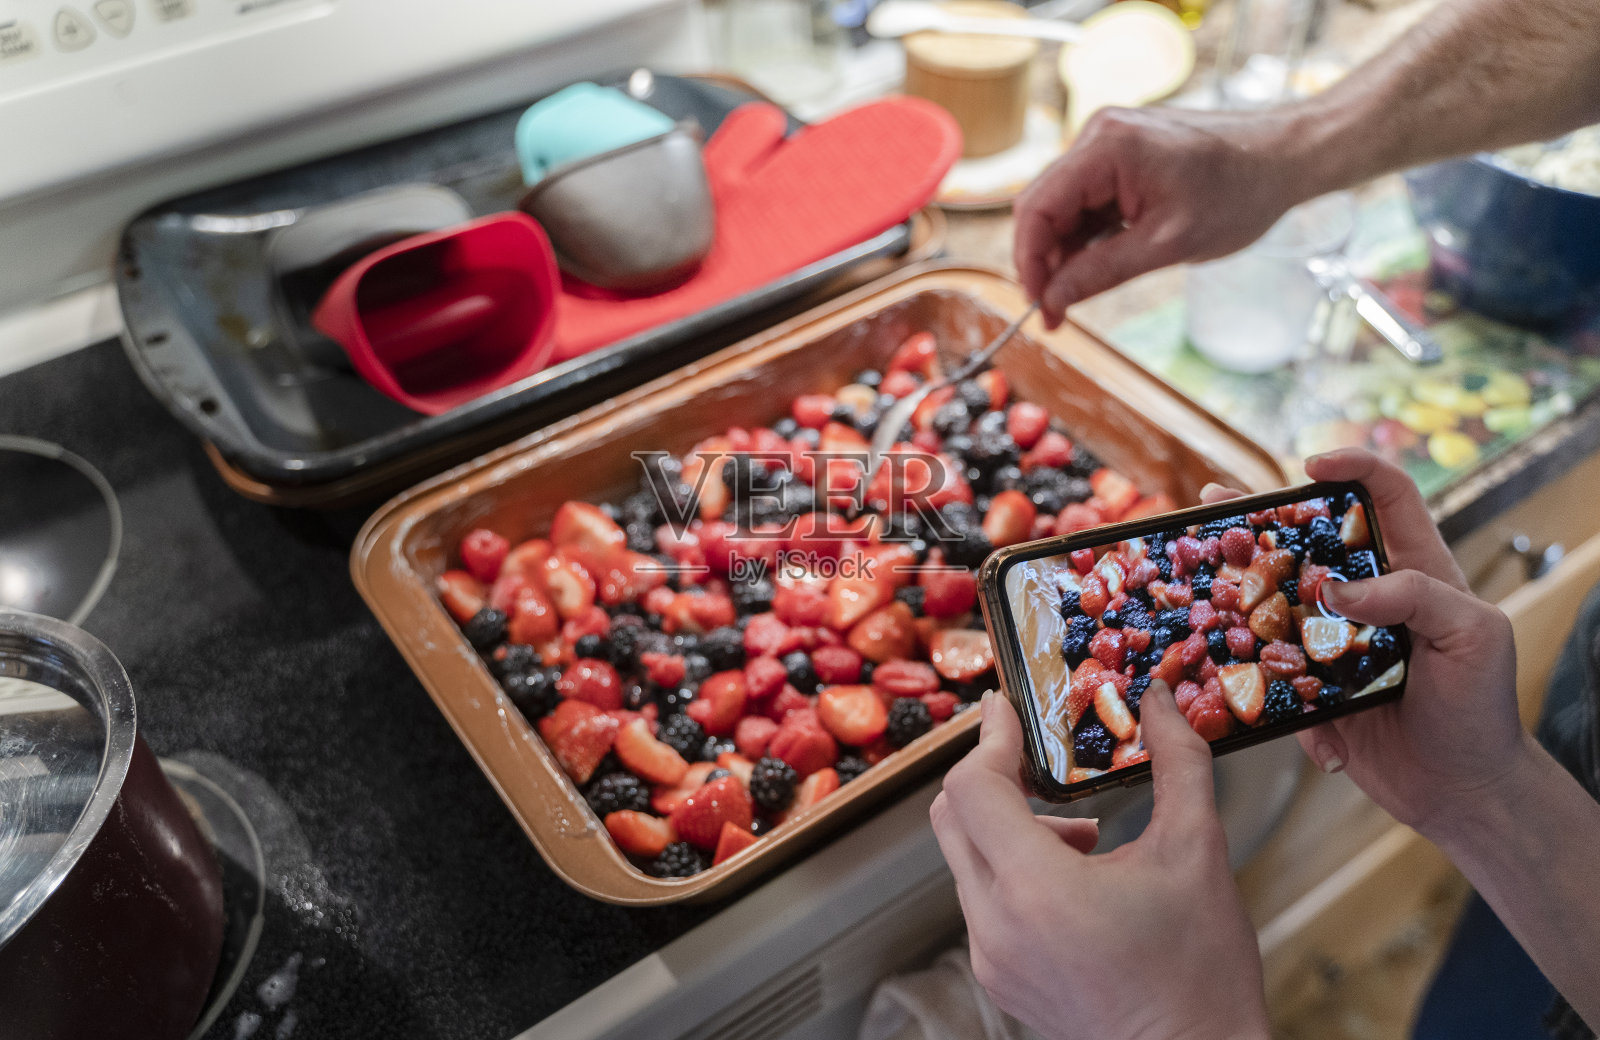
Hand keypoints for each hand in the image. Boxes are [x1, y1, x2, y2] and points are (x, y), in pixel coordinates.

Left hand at [931, 686, 1269, 1039]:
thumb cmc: (1201, 973)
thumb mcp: (1198, 851)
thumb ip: (1178, 762)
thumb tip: (1157, 699)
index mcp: (1039, 891)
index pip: (972, 789)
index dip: (988, 739)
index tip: (1008, 711)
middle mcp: (998, 926)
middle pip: (952, 817)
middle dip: (993, 777)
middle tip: (1040, 763)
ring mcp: (991, 956)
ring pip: (965, 858)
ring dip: (1010, 826)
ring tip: (1086, 839)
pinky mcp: (997, 975)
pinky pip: (980, 898)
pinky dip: (1012, 869)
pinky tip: (1074, 878)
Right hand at [1014, 106, 1311, 328]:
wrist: (1284, 159)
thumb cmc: (1239, 193)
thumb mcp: (1168, 244)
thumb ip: (1101, 272)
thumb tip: (1052, 301)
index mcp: (1107, 147)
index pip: (1037, 207)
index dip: (1029, 262)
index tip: (1039, 306)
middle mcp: (1099, 136)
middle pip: (1042, 206)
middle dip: (1043, 262)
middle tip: (1055, 312)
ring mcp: (1108, 145)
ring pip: (1061, 209)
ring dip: (1063, 254)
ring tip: (1077, 297)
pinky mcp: (1120, 158)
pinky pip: (1085, 203)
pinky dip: (1084, 239)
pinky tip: (1095, 268)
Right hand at [1202, 448, 1526, 835]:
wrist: (1462, 792)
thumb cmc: (1482, 708)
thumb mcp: (1474, 636)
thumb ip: (1415, 595)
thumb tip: (1336, 589)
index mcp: (1417, 571)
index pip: (1387, 496)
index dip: (1353, 467)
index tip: (1311, 464)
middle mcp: (1370, 599)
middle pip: (1311, 541)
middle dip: (1262, 516)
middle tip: (1216, 500)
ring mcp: (1336, 643)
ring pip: (1277, 603)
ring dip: (1240, 595)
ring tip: (1201, 579)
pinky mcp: (1314, 688)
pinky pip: (1276, 679)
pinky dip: (1281, 704)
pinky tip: (1304, 729)